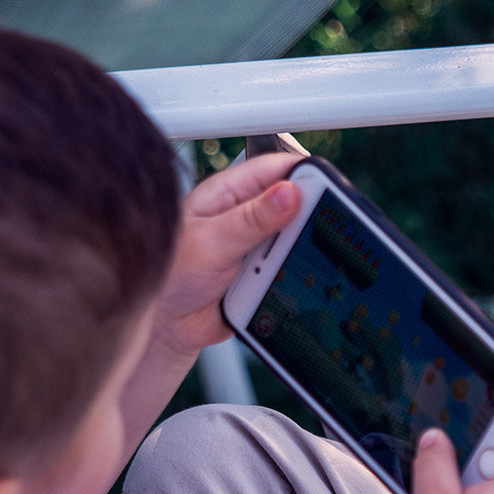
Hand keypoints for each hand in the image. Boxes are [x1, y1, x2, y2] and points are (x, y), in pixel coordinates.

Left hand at [151, 151, 302, 358]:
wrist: (167, 325)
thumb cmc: (169, 275)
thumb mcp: (211, 242)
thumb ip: (251, 219)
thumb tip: (291, 193)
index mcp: (229, 193)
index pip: (277, 168)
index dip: (304, 174)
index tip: (327, 188)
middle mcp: (246, 214)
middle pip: (296, 202)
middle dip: (308, 216)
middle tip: (307, 234)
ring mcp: (258, 243)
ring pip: (299, 237)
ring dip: (300, 251)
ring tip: (278, 266)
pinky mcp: (265, 271)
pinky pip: (292, 267)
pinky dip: (295, 274)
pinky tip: (282, 282)